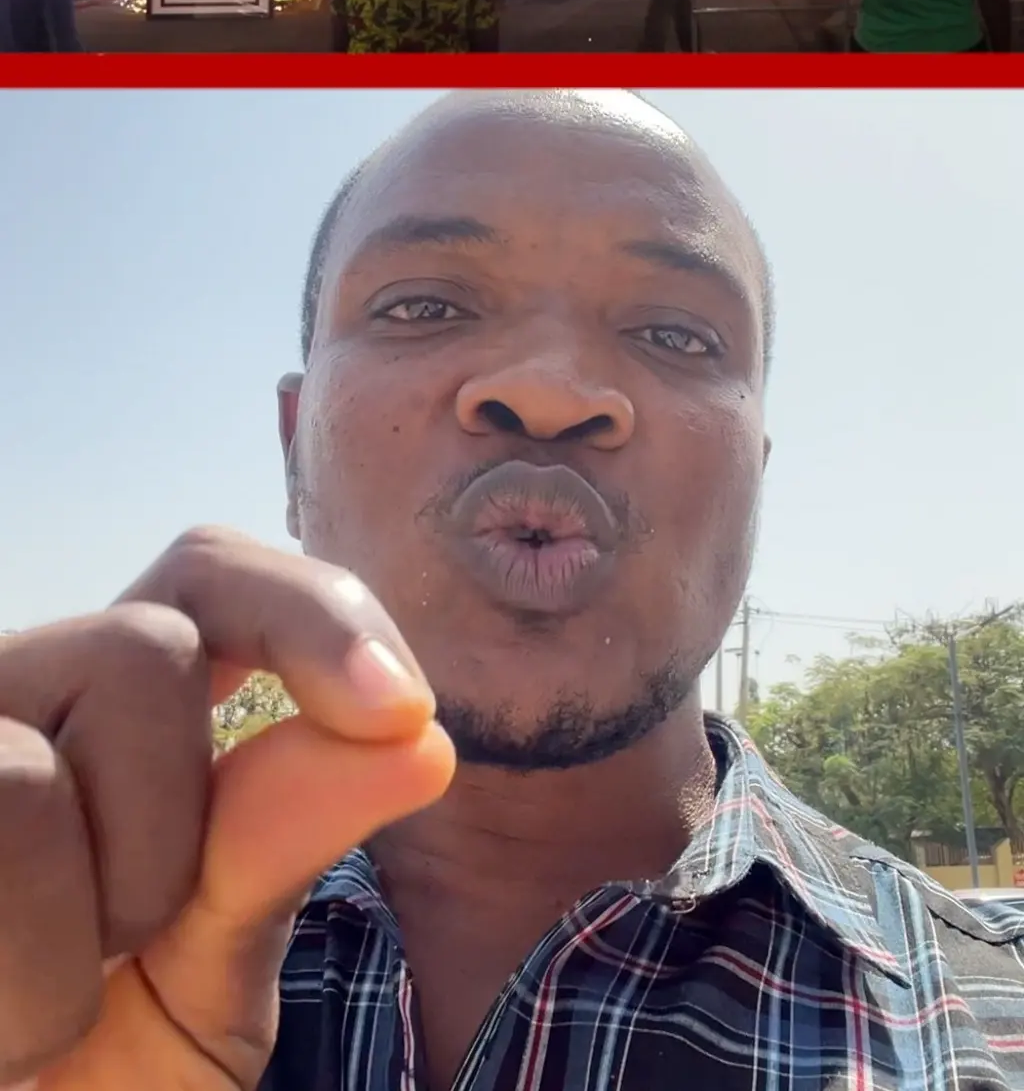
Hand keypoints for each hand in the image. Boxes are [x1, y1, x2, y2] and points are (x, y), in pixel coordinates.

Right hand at [0, 528, 454, 1089]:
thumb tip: (422, 737)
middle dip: (169, 832)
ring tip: (38, 1012)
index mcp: (105, 711)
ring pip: (30, 774)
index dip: (310, 610)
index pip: (208, 573)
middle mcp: (14, 698)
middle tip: (122, 948)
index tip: (400, 710)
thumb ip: (283, 842)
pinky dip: (26, 989)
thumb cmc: (95, 1079)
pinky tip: (0, 1034)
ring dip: (77, 932)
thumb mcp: (208, 971)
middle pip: (143, 651)